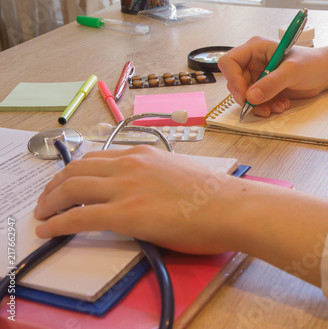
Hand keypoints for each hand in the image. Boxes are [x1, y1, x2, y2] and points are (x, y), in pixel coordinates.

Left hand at [34, 145, 240, 253]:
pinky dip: (57, 224)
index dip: (75, 171)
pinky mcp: (125, 213)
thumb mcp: (177, 174)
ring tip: (42, 214)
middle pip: (76, 169)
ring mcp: (125, 187)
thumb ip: (153, 177)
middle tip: (47, 199)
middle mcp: (129, 164)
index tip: (68, 182)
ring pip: (71, 188)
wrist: (229, 207)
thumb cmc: (214, 195)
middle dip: (55, 185)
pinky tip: (48, 230)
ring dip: (49, 202)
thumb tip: (142, 192)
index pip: (97, 158)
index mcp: (143, 154)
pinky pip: (78, 217)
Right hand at [218, 34, 327, 117]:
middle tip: (260, 106)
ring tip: (277, 107)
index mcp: (255, 49)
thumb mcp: (292, 71)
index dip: (233, 79)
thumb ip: (271, 83)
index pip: (229, 62)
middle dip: (246, 98)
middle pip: (234, 82)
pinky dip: (266, 108)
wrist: (325, 73)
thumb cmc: (312, 63)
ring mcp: (258, 77)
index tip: (244, 95)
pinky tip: (281, 105)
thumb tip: (251, 96)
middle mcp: (253, 62)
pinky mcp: (264, 89)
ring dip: (258, 106)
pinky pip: (256, 102)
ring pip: (244, 96)